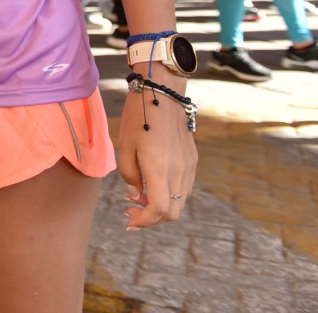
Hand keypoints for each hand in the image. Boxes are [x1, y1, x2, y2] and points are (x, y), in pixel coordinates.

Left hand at [117, 81, 196, 228]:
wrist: (162, 95)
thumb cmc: (137, 118)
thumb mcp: (125, 146)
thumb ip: (129, 175)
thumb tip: (136, 194)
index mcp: (160, 169)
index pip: (159, 209)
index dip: (145, 221)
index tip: (130, 221)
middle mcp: (179, 172)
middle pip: (173, 212)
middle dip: (151, 218)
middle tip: (130, 210)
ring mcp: (188, 167)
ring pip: (180, 201)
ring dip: (160, 207)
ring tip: (137, 197)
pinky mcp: (192, 160)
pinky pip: (184, 187)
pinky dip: (169, 194)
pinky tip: (151, 184)